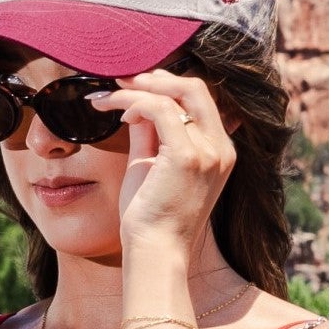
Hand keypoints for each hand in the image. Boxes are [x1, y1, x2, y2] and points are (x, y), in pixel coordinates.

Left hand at [91, 69, 235, 252]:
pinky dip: (132, 103)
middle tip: (122, 80)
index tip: (134, 85)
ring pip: (175, 94)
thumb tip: (135, 107)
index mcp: (219, 151)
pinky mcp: (187, 157)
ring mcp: (208, 152)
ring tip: (107, 97)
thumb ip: (150, 134)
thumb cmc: (151, 215)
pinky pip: (159, 110)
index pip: (199, 101)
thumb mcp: (152, 165)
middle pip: (196, 88)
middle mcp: (221, 149)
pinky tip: (115, 114)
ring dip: (135, 90)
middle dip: (156, 78)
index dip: (167, 85)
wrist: (155, 250)